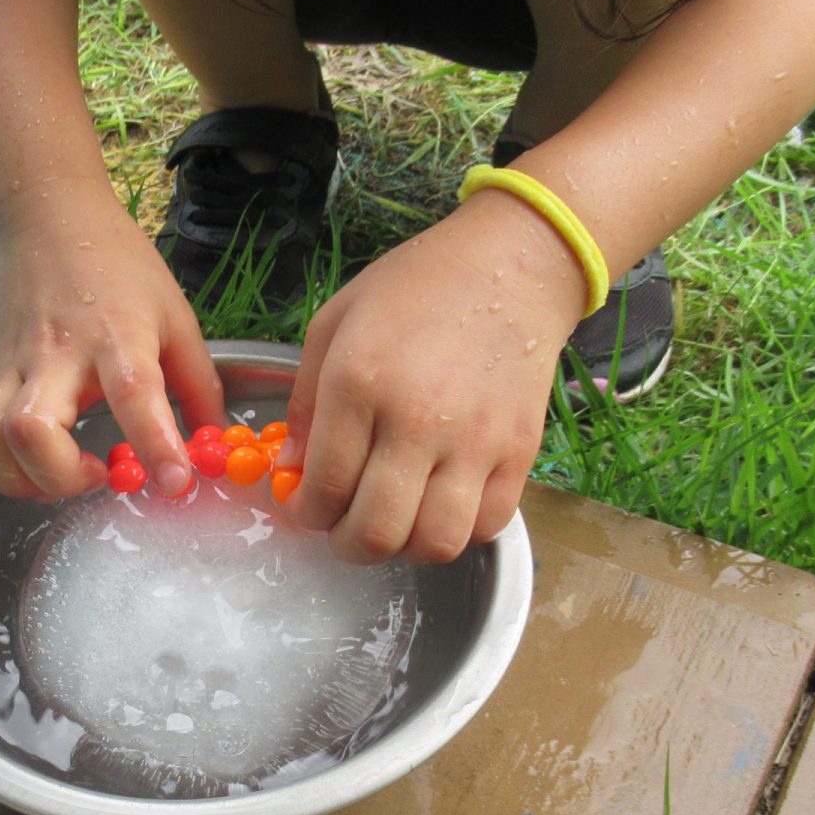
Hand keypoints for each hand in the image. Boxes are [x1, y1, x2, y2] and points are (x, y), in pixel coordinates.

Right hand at [0, 181, 222, 498]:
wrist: (48, 216)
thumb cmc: (118, 266)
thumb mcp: (176, 317)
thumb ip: (198, 385)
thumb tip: (216, 443)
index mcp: (117, 337)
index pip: (135, 394)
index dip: (155, 444)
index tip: (175, 482)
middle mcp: (56, 352)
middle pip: (30, 430)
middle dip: (60, 478)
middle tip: (94, 477)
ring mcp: (8, 360)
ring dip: (16, 476)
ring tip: (56, 474)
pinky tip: (7, 459)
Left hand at [278, 191, 585, 562]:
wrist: (510, 266)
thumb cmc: (414, 288)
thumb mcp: (335, 324)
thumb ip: (306, 402)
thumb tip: (294, 470)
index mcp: (359, 383)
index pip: (324, 488)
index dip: (306, 512)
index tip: (307, 506)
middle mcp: (418, 420)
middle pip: (377, 532)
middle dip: (348, 544)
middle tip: (343, 527)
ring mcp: (476, 442)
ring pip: (435, 543)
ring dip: (404, 547)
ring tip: (394, 520)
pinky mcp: (519, 452)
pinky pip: (487, 526)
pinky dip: (459, 532)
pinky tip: (439, 504)